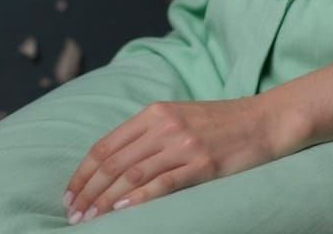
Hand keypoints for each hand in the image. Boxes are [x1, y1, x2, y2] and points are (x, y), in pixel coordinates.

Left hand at [62, 95, 299, 221]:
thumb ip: (149, 135)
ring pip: (133, 175)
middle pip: (115, 162)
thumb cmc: (220, 124)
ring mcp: (183, 143)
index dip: (83, 172)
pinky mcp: (202, 163)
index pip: (106, 145)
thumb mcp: (179, 119)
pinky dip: (138, 198)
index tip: (69, 195)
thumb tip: (113, 165)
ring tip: (89, 221)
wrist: (264, 120)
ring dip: (105, 201)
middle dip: (88, 191)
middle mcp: (165, 124)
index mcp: (156, 112)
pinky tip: (121, 211)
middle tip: (72, 215)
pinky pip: (163, 183)